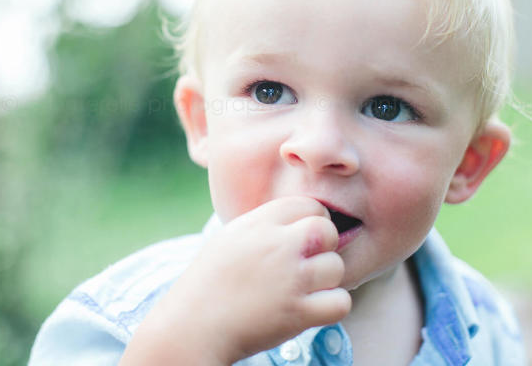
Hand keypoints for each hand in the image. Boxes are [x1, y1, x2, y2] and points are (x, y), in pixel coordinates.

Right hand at [120, 197, 350, 365]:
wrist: (191, 327)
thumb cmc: (208, 283)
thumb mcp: (230, 237)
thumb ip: (264, 225)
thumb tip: (299, 220)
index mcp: (259, 223)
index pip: (309, 205)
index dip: (313, 221)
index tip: (304, 240)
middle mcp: (277, 246)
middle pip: (328, 231)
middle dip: (325, 246)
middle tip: (309, 264)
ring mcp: (290, 279)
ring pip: (336, 267)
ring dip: (327, 280)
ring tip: (304, 289)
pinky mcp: (297, 313)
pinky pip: (340, 302)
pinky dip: (331, 307)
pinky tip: (313, 308)